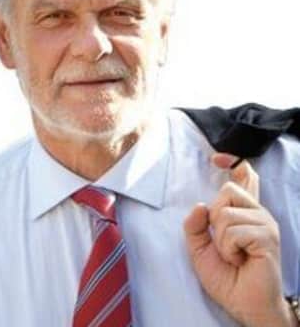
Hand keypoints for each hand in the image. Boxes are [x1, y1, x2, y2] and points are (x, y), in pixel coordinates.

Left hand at [183, 152, 292, 326]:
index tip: (218, 158)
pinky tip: (239, 259)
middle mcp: (257, 213)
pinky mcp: (267, 237)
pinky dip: (227, 248)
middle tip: (224, 243)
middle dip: (215, 218)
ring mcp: (265, 223)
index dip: (234, 164)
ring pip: (226, 212)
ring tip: (232, 255)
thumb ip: (195, 226)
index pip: (245, 178)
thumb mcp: (200, 249)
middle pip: (227, 191)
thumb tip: (199, 206)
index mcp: (243, 213)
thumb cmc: (226, 277)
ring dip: (220, 239)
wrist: (243, 305)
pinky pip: (233, 231)